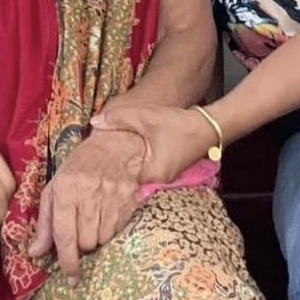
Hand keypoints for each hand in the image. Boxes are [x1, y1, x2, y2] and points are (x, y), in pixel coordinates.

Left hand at [27, 129, 143, 283]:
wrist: (113, 148)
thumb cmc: (77, 170)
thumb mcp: (54, 191)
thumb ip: (44, 224)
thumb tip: (34, 253)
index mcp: (65, 191)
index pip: (65, 235)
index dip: (67, 261)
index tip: (70, 277)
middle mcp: (89, 194)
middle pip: (86, 242)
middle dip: (82, 246)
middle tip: (80, 234)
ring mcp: (112, 196)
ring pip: (104, 239)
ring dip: (97, 238)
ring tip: (93, 222)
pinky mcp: (129, 199)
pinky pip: (119, 231)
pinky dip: (112, 230)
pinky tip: (107, 216)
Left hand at [90, 103, 213, 183]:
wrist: (208, 126)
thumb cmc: (178, 123)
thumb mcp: (145, 118)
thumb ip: (119, 119)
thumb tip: (94, 122)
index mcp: (152, 173)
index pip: (122, 182)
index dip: (106, 175)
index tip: (91, 171)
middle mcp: (158, 181)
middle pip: (129, 181)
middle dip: (114, 174)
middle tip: (94, 167)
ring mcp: (164, 178)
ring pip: (138, 177)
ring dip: (125, 170)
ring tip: (105, 163)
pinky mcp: (168, 171)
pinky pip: (146, 173)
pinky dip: (136, 166)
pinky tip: (126, 158)